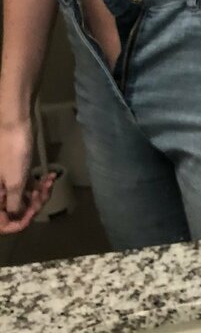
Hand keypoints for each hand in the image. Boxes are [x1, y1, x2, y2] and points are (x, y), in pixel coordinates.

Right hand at [0, 116, 55, 232]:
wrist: (16, 123)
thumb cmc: (13, 153)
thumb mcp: (15, 182)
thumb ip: (15, 204)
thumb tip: (17, 217)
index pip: (2, 222)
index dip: (17, 222)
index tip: (32, 214)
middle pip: (15, 211)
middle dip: (32, 205)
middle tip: (43, 194)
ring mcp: (8, 181)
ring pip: (24, 197)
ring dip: (38, 195)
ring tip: (48, 184)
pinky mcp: (18, 171)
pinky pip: (28, 185)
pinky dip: (39, 184)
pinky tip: (51, 177)